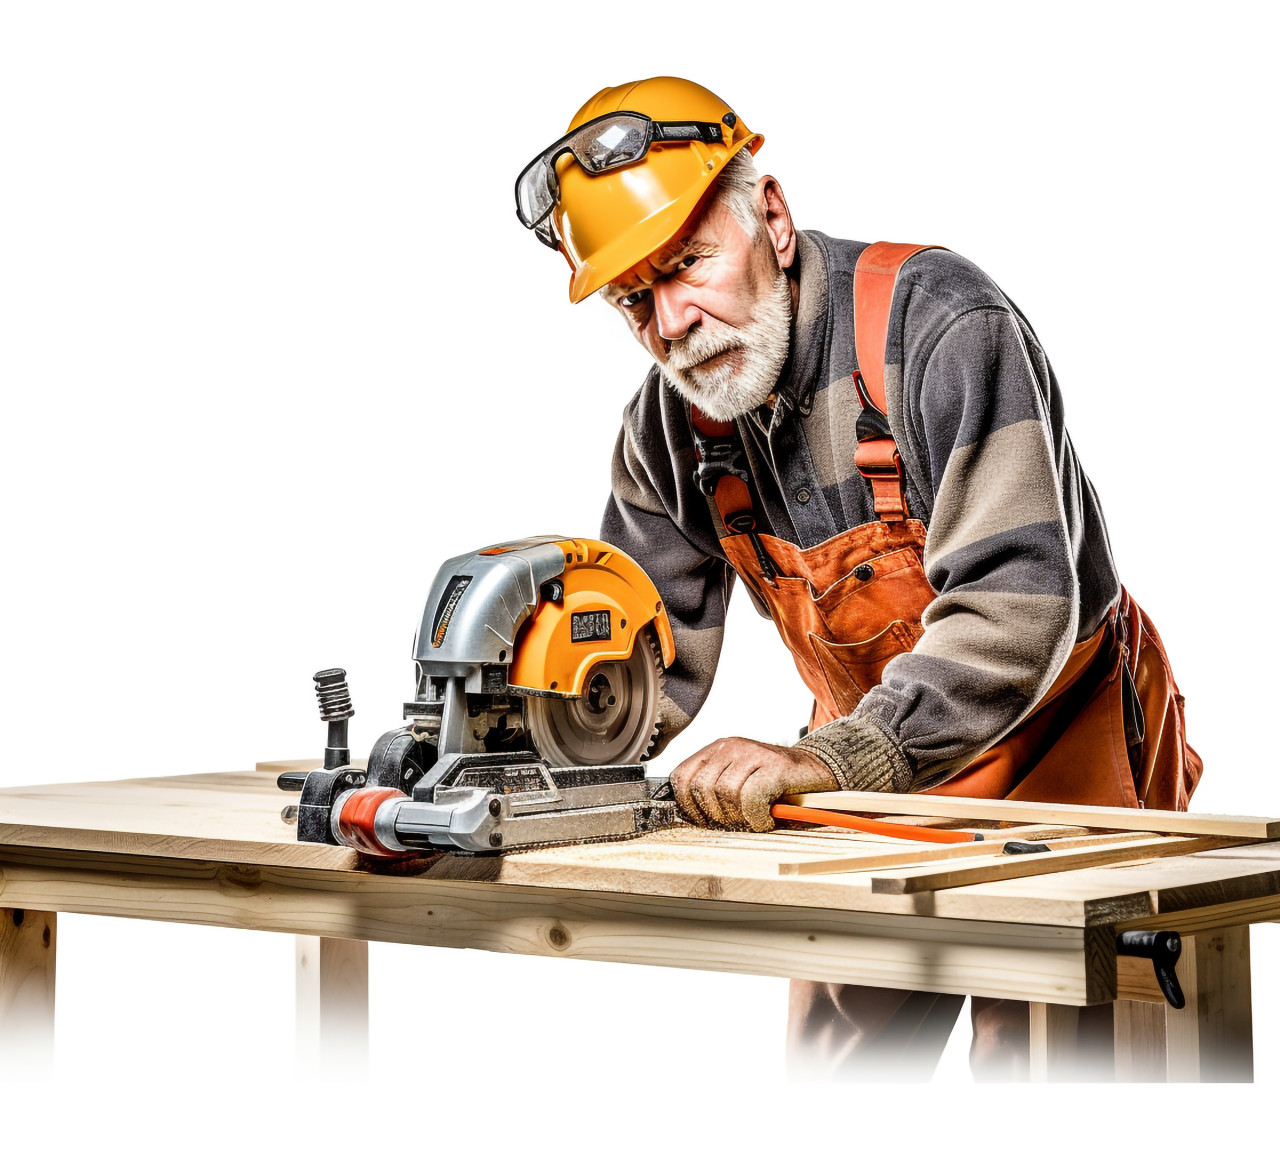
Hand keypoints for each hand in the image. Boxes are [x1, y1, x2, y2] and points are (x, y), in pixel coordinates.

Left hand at [670, 737, 837, 831]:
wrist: (818, 774)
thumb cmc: (777, 787)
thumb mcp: (738, 785)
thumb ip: (713, 794)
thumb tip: (688, 818)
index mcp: (717, 750)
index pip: (682, 777)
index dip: (688, 805)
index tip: (703, 821)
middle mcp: (732, 747)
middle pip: (702, 789)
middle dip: (717, 815)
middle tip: (738, 822)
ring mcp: (754, 753)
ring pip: (726, 793)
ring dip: (740, 816)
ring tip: (755, 818)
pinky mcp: (776, 766)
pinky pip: (752, 798)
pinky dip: (757, 817)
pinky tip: (767, 818)